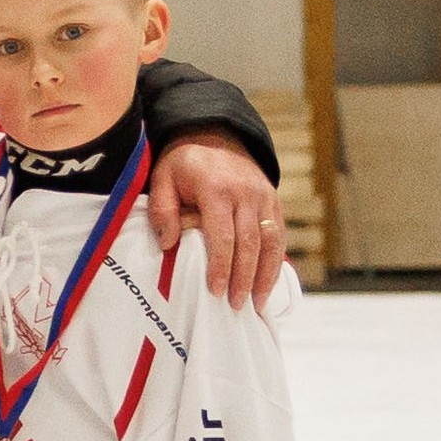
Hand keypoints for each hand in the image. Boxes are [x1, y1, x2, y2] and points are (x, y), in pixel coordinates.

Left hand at [152, 129, 290, 307]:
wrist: (214, 134)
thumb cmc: (183, 163)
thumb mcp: (162, 178)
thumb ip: (162, 210)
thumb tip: (168, 244)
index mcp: (216, 189)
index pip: (222, 235)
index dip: (220, 266)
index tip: (215, 290)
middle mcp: (246, 193)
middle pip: (249, 243)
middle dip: (244, 278)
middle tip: (236, 305)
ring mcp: (264, 197)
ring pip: (271, 242)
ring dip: (265, 275)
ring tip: (256, 304)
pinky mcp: (274, 201)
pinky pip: (279, 235)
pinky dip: (276, 262)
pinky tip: (267, 283)